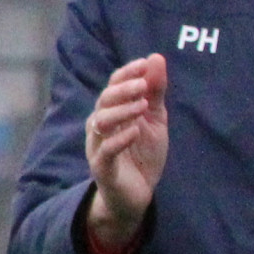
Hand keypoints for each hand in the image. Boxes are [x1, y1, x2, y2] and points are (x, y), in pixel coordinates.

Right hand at [81, 54, 168, 249]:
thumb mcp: (155, 119)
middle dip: (123, 90)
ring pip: (99, 123)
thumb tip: (155, 58)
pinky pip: (104, 151)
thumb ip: (155, 91)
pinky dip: (118, 139)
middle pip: (103, 101)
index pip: (113, 86)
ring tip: (142, 107)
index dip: (127, 73)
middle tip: (143, 86)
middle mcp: (100, 127)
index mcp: (112, 113)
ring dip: (120, 111)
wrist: (137, 195)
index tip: (145, 65)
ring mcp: (98, 148)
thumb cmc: (142, 155)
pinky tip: (134, 131)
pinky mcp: (102, 169)